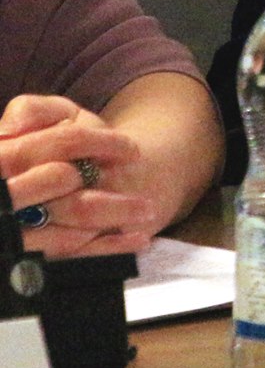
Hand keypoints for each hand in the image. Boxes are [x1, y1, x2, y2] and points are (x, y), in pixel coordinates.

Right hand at [1, 95, 157, 256]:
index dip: (95, 141)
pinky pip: (73, 253)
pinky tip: (139, 239)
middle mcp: (7, 195)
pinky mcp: (36, 257)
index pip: (53, 143)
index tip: (131, 147)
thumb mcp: (51, 116)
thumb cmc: (62, 144)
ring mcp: (17, 230)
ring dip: (117, 211)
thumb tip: (12, 129)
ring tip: (148, 209)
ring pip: (72, 213)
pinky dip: (110, 246)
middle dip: (103, 173)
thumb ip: (33, 111)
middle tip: (140, 184)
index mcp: (3, 159)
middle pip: (62, 178)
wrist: (80, 178)